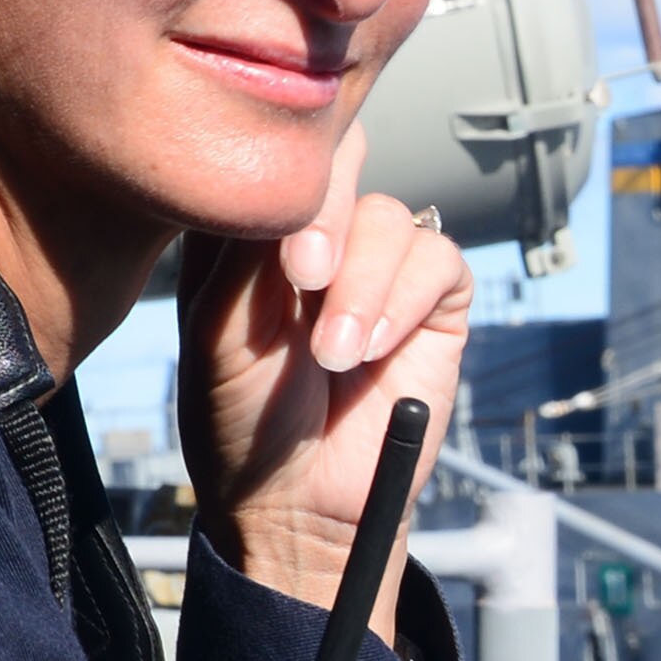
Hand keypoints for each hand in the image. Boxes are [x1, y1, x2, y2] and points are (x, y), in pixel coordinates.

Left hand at [179, 123, 470, 633]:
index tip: (275, 249)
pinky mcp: (432, 300)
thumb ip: (247, 248)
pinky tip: (374, 348)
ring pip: (390, 216)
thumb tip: (299, 173)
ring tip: (336, 355)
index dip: (285, 183)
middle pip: (341, 165)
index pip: (276, 160)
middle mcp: (319, 238)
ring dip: (365, 283)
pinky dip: (407, 298)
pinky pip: (438, 258)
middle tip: (306, 276)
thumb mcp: (221, 331)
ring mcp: (378, 267)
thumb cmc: (243, 422)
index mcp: (254, 232)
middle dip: (326, 219)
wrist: (299, 500)